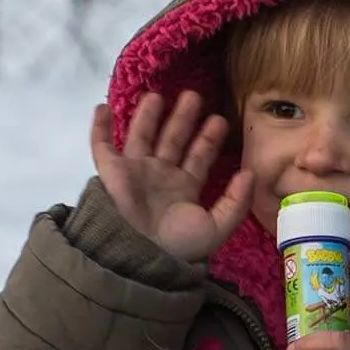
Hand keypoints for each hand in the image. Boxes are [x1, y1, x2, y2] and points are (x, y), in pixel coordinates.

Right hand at [90, 92, 253, 263]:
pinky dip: (99, 128)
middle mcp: (159, 177)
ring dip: (148, 116)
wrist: (140, 254)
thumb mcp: (217, 226)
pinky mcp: (111, 172)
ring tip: (157, 95)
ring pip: (141, 136)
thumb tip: (250, 173)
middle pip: (172, 140)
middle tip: (194, 96)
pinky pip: (101, 146)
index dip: (209, 139)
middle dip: (183, 119)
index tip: (220, 120)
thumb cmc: (177, 244)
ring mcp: (134, 172)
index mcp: (183, 190)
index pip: (198, 158)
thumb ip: (236, 201)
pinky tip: (103, 106)